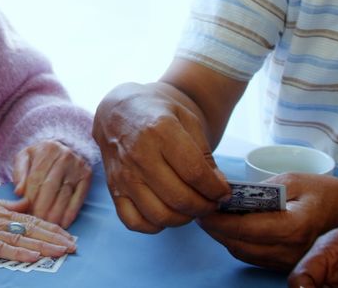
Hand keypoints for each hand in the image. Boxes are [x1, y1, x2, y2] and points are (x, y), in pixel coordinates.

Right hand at [0, 191, 75, 261]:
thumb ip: (6, 205)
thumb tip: (26, 203)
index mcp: (1, 210)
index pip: (33, 218)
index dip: (53, 227)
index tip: (68, 234)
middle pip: (33, 228)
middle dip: (55, 238)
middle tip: (73, 246)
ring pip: (22, 238)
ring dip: (44, 245)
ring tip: (61, 251)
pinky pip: (2, 248)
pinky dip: (18, 252)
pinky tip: (33, 255)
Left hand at [12, 140, 91, 227]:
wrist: (64, 146)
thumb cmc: (40, 156)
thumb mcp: (25, 157)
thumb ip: (19, 173)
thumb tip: (18, 192)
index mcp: (46, 150)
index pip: (36, 178)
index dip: (30, 198)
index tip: (25, 213)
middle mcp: (64, 156)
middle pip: (51, 187)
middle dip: (42, 207)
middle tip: (36, 222)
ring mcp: (77, 166)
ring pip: (65, 194)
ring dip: (56, 213)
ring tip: (47, 226)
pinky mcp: (86, 176)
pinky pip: (79, 197)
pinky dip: (71, 212)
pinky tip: (64, 223)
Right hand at [92, 84, 229, 233]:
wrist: (120, 111)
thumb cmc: (158, 115)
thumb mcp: (188, 120)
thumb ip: (204, 154)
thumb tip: (217, 188)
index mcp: (161, 131)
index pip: (195, 173)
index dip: (216, 189)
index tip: (224, 192)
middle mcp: (139, 154)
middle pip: (179, 198)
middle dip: (204, 206)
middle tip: (211, 202)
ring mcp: (123, 174)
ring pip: (159, 215)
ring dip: (183, 219)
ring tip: (192, 208)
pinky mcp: (113, 189)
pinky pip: (134, 221)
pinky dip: (154, 225)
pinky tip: (166, 212)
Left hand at [197, 173, 337, 269]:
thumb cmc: (326, 192)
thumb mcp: (293, 180)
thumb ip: (261, 191)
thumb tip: (229, 195)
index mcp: (292, 227)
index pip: (242, 228)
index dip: (216, 219)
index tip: (201, 207)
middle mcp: (289, 250)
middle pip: (237, 245)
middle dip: (214, 229)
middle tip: (199, 210)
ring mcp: (289, 261)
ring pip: (242, 254)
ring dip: (223, 237)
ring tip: (211, 217)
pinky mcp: (287, 263)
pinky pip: (254, 257)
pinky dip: (238, 243)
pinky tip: (231, 226)